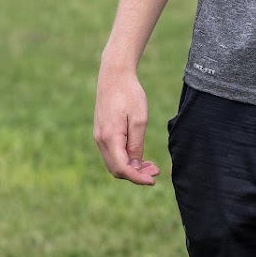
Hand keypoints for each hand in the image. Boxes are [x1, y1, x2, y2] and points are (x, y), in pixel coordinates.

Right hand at [94, 65, 159, 183]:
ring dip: (131, 168)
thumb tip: (135, 167)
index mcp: (110, 137)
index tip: (153, 180)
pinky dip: (126, 160)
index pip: (123, 168)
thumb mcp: (139, 120)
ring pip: (114, 163)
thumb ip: (136, 145)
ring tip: (151, 165)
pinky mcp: (101, 133)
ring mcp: (99, 137)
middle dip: (136, 175)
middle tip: (156, 171)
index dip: (138, 178)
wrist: (114, 75)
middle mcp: (100, 140)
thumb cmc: (129, 94)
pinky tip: (140, 157)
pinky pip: (112, 154)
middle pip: (117, 169)